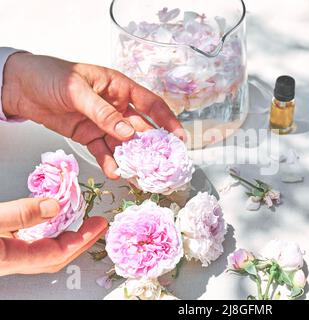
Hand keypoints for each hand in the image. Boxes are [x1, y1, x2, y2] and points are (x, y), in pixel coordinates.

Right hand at [0, 198, 106, 275]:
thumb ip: (20, 214)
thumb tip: (54, 207)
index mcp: (9, 259)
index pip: (56, 253)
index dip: (81, 238)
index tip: (98, 225)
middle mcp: (9, 263)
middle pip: (55, 258)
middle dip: (82, 242)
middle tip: (99, 225)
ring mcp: (6, 259)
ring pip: (45, 254)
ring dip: (67, 240)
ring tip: (83, 224)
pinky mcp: (2, 251)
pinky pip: (33, 247)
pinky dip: (50, 236)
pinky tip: (55, 226)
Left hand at [1, 53, 184, 178]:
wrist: (18, 87)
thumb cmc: (49, 76)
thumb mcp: (77, 90)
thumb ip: (103, 113)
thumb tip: (128, 133)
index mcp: (119, 87)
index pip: (151, 104)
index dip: (167, 120)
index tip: (180, 138)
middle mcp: (116, 106)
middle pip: (140, 128)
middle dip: (151, 146)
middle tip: (160, 163)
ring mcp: (103, 122)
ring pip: (123, 143)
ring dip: (131, 158)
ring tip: (138, 175)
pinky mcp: (88, 135)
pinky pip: (103, 150)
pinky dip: (109, 161)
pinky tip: (115, 172)